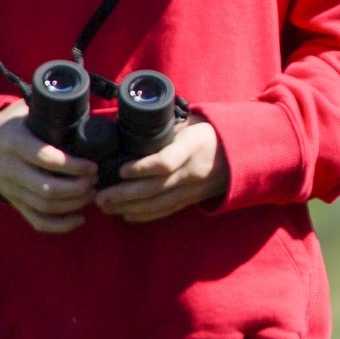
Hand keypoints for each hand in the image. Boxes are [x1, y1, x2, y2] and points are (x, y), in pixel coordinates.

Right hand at [0, 100, 95, 233]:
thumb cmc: (12, 126)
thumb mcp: (24, 112)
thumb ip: (48, 111)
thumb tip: (86, 113)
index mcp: (14, 143)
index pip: (45, 158)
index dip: (73, 165)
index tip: (92, 165)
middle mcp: (10, 169)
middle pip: (47, 188)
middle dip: (78, 188)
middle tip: (95, 179)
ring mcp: (11, 190)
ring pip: (45, 206)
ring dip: (74, 204)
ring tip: (93, 193)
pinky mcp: (15, 204)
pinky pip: (37, 221)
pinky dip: (60, 225)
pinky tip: (80, 219)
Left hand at [94, 118, 229, 222]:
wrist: (239, 154)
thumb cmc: (208, 133)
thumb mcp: (190, 123)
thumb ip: (165, 127)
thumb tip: (128, 125)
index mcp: (193, 146)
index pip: (166, 161)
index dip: (142, 168)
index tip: (121, 169)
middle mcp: (192, 171)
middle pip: (155, 188)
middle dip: (124, 194)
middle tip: (100, 195)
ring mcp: (192, 189)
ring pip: (158, 204)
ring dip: (128, 207)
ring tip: (105, 206)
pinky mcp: (191, 200)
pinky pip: (166, 211)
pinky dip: (144, 215)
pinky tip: (126, 215)